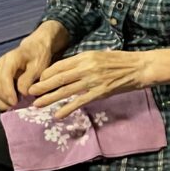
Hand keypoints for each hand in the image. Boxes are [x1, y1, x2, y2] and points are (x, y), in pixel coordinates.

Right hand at [0, 37, 54, 111]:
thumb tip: (22, 93)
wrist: (36, 47)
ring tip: (8, 109)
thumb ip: (28, 79)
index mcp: (10, 60)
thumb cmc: (39, 56)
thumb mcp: (39, 66)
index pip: (4, 78)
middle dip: (3, 99)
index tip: (15, 103)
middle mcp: (0, 65)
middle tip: (14, 108)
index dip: (8, 93)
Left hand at [27, 50, 148, 117]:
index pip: (60, 65)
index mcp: (85, 56)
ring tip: (37, 104)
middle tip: (29, 93)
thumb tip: (68, 70)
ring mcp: (93, 80)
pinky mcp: (100, 92)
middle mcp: (87, 67)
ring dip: (50, 98)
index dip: (47, 74)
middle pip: (59, 78)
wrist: (140, 67)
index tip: (38, 80)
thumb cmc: (121, 61)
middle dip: (42, 86)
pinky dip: (67, 108)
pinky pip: (80, 101)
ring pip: (66, 90)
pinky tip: (58, 114)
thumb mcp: (100, 56)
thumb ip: (84, 62)